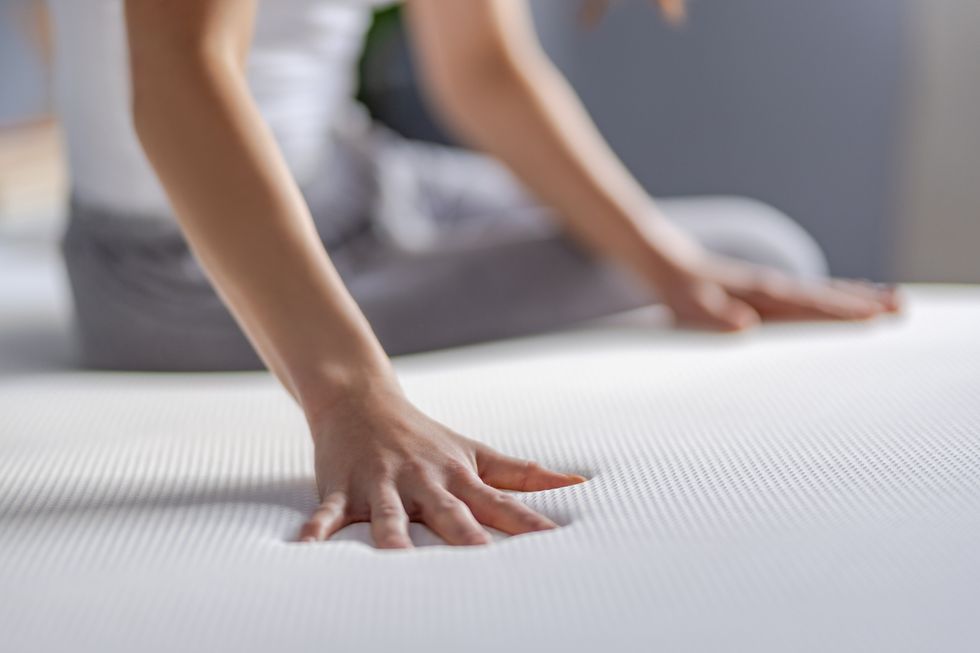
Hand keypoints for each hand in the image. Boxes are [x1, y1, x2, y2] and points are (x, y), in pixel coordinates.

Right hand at [297, 378, 585, 548]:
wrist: (360, 398)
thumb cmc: (425, 437)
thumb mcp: (475, 453)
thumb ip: (523, 475)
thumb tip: (578, 484)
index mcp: (458, 477)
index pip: (501, 505)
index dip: (529, 524)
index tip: (556, 546)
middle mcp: (423, 482)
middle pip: (450, 516)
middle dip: (468, 540)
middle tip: (488, 569)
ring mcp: (381, 485)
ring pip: (389, 518)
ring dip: (395, 541)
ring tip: (401, 566)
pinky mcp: (341, 488)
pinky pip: (328, 513)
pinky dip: (316, 531)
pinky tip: (305, 550)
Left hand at [653, 248, 901, 331]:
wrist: (672, 265)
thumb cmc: (682, 292)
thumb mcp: (693, 306)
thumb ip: (717, 316)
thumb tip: (745, 325)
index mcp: (760, 292)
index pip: (807, 304)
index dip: (839, 310)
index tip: (872, 315)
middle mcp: (775, 286)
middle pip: (828, 295)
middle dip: (865, 302)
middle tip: (903, 308)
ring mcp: (778, 286)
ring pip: (827, 291)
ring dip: (861, 296)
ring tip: (898, 301)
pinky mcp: (776, 290)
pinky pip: (816, 293)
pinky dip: (842, 294)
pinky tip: (861, 297)